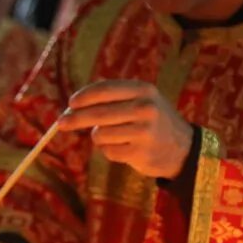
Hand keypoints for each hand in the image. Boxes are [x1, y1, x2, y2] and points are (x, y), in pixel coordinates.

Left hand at [58, 80, 193, 177]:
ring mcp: (144, 131)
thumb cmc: (151, 122)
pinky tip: (124, 148)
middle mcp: (145, 108)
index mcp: (144, 90)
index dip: (84, 97)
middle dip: (75, 119)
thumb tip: (73, 106)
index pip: (105, 90)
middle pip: (98, 114)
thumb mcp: (141, 100)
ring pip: (100, 135)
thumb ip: (112, 99)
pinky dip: (109, 151)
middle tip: (60, 123)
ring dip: (99, 138)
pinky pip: (108, 151)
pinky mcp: (141, 152)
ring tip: (115, 137)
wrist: (182, 149)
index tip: (70, 103)